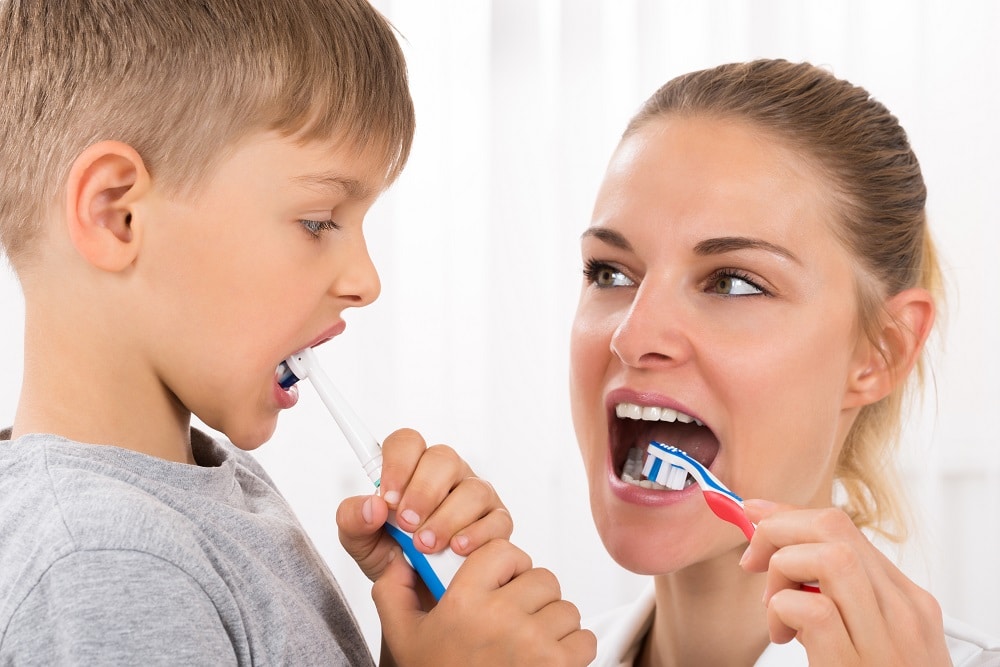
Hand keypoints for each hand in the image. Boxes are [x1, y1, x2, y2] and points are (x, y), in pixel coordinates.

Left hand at [337, 428, 512, 584]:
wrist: (418, 599)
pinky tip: (457, 549)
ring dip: (446, 518)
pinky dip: (476, 535)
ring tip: (426, 545)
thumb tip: (372, 505)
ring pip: (472, 489)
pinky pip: (497, 519)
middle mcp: (446, 476)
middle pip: (443, 458)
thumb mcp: (360, 542)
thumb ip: (353, 519)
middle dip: (423, 492)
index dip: (397, 465)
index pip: (407, 442)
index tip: (388, 498)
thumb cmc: (391, 558)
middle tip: (407, 524)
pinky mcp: (497, 521)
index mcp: (412, 470)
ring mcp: (475, 496)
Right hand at [374, 538, 596, 666]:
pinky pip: (584, 639)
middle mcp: (501, 617)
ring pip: (565, 608)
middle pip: (542, 578)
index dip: (507, 565)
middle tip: (514, 622)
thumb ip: (395, 593)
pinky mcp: (559, 666)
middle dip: (532, 598)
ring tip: (527, 647)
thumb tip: (403, 561)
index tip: (502, 583)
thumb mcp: (404, 638)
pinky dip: (571, 651)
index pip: (504, 551)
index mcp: (464, 602)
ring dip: (553, 625)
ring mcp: (534, 642)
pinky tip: (544, 663)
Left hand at [740, 499, 950, 665]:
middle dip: (780, 530)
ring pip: (826, 557)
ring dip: (782, 569)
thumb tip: (774, 546)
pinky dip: (782, 610)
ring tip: (776, 606)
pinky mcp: (854, 664)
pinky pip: (811, 608)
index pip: (843, 528)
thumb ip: (837, 593)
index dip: (788, 515)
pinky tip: (783, 635)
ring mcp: (883, 639)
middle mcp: (903, 612)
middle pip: (833, 528)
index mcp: (907, 601)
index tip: (752, 516)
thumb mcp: (868, 635)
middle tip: (754, 561)